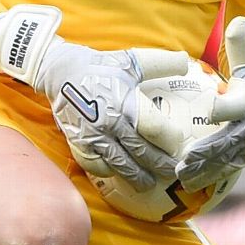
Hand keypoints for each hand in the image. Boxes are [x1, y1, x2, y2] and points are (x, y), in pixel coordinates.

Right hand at [0, 4, 186, 187]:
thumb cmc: (99, 66)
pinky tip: (117, 175)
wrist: (59, 72)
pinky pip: (96, 166)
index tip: (179, 146)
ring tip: (149, 184)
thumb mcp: (130, 61)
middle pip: (140, 151)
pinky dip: (109, 173)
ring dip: (137, 176)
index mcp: (124, 101)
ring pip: (120, 163)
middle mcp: (110, 122)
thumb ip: (160, 63)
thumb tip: (185, 61)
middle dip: (159, 164)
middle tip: (173, 172)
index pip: (153, 127)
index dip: (168, 139)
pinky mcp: (79, 143)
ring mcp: (93, 136)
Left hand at [176, 17, 244, 190]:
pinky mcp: (243, 153)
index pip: (238, 104)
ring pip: (226, 160)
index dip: (226, 106)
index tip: (211, 108)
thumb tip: (237, 22)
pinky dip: (210, 177)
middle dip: (208, 153)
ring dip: (206, 171)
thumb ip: (244, 43)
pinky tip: (188, 187)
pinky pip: (226, 167)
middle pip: (229, 141)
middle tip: (184, 163)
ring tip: (182, 180)